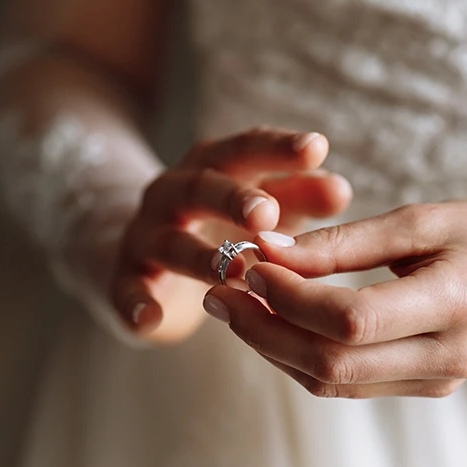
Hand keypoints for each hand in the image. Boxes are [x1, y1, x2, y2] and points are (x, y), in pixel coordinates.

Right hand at [113, 127, 351, 343]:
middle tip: (266, 214)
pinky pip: (126, 289)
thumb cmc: (220, 224)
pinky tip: (149, 318)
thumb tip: (341, 188)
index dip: (278, 149)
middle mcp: (173, 193)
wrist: (141, 253)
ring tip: (231, 273)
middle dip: (233, 199)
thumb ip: (299, 195)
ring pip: (170, 241)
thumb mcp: (263, 207)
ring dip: (199, 256)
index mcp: (211, 167)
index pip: (244, 149)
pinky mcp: (125, 278)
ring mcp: (146, 235)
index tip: (317, 148)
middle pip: (201, 188)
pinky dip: (136, 303)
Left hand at [203, 199, 466, 397]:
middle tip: (220, 291)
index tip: (249, 263)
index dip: (289, 297)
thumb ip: (344, 242)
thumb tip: (268, 252)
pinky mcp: (424, 385)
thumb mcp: (420, 219)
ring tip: (235, 304)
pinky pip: (348, 383)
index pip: (350, 319)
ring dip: (273, 346)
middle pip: (332, 364)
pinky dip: (301, 355)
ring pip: (332, 382)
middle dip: (263, 329)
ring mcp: (437, 379)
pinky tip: (274, 321)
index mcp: (456, 304)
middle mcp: (448, 356)